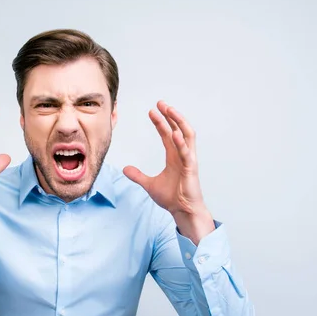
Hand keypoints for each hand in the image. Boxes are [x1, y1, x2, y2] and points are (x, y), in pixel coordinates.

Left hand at [123, 101, 213, 243]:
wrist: (183, 212)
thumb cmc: (172, 198)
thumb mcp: (149, 184)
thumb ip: (138, 175)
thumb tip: (125, 169)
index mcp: (174, 156)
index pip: (167, 134)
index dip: (160, 122)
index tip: (151, 111)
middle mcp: (182, 155)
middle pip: (178, 129)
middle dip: (170, 115)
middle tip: (160, 103)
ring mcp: (188, 160)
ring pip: (187, 135)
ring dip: (179, 121)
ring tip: (170, 110)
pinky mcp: (191, 169)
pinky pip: (187, 153)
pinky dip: (181, 142)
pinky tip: (173, 133)